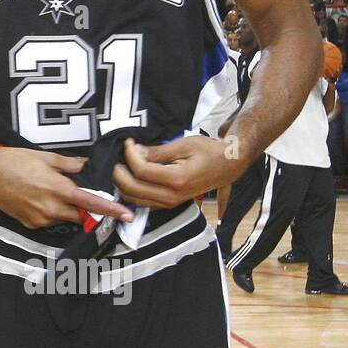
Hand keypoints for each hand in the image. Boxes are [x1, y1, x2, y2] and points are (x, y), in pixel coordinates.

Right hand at [0, 145, 132, 229]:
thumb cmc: (15, 160)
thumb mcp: (46, 158)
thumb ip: (71, 165)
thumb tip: (90, 166)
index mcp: (59, 189)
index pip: (93, 203)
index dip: (112, 210)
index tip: (127, 214)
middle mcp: (51, 208)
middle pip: (82, 216)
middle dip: (87, 210)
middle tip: (83, 197)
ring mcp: (39, 219)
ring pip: (64, 219)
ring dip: (66, 210)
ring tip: (50, 192)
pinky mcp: (29, 224)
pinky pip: (48, 222)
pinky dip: (50, 213)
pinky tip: (37, 199)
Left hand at [113, 136, 240, 208]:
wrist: (227, 166)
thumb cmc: (208, 152)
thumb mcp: (182, 145)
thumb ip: (157, 152)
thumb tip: (134, 151)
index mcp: (177, 180)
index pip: (141, 171)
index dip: (130, 155)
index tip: (130, 142)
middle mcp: (171, 196)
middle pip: (132, 189)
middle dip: (120, 172)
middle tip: (121, 155)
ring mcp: (170, 203)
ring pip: (134, 199)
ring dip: (123, 183)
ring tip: (124, 164)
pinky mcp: (168, 204)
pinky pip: (143, 201)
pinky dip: (132, 191)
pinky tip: (131, 176)